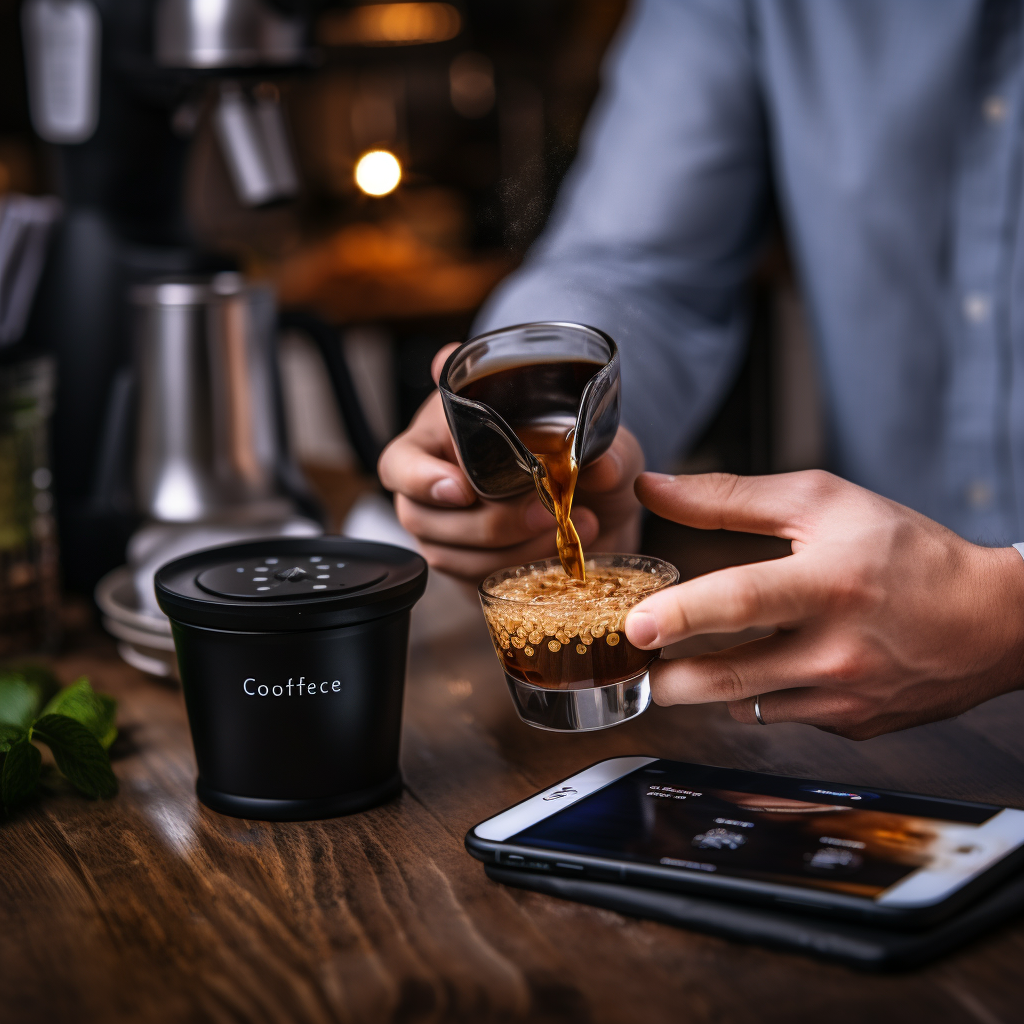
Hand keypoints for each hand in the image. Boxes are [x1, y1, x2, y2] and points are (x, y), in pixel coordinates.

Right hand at [377, 344, 643, 581]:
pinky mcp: (466, 566)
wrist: (604, 509)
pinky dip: (517, 569)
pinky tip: (559, 554)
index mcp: (446, 432)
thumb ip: (605, 449)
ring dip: (509, 547)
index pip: (403, 461)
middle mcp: (435, 481)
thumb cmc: (587, 460)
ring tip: (567, 528)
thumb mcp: (606, 444)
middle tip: (543, 509)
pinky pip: (473, 579)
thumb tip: (599, 467)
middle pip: (421, 515)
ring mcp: (446, 529)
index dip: (424, 479)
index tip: (464, 489)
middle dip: (488, 520)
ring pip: (446, 553)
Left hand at [624, 470, 1023, 737]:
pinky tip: (769, 667)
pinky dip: (759, 693)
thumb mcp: (822, 504)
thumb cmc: (906, 553)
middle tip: (641, 662)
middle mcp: (837, 649)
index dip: (682, 614)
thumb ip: (730, 499)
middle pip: (729, 675)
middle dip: (669, 679)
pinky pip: (781, 715)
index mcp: (829, 583)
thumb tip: (655, 491)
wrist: (991, 620)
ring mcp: (845, 698)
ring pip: (746, 704)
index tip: (635, 626)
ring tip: (689, 662)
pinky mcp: (851, 726)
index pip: (743, 599)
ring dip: (707, 686)